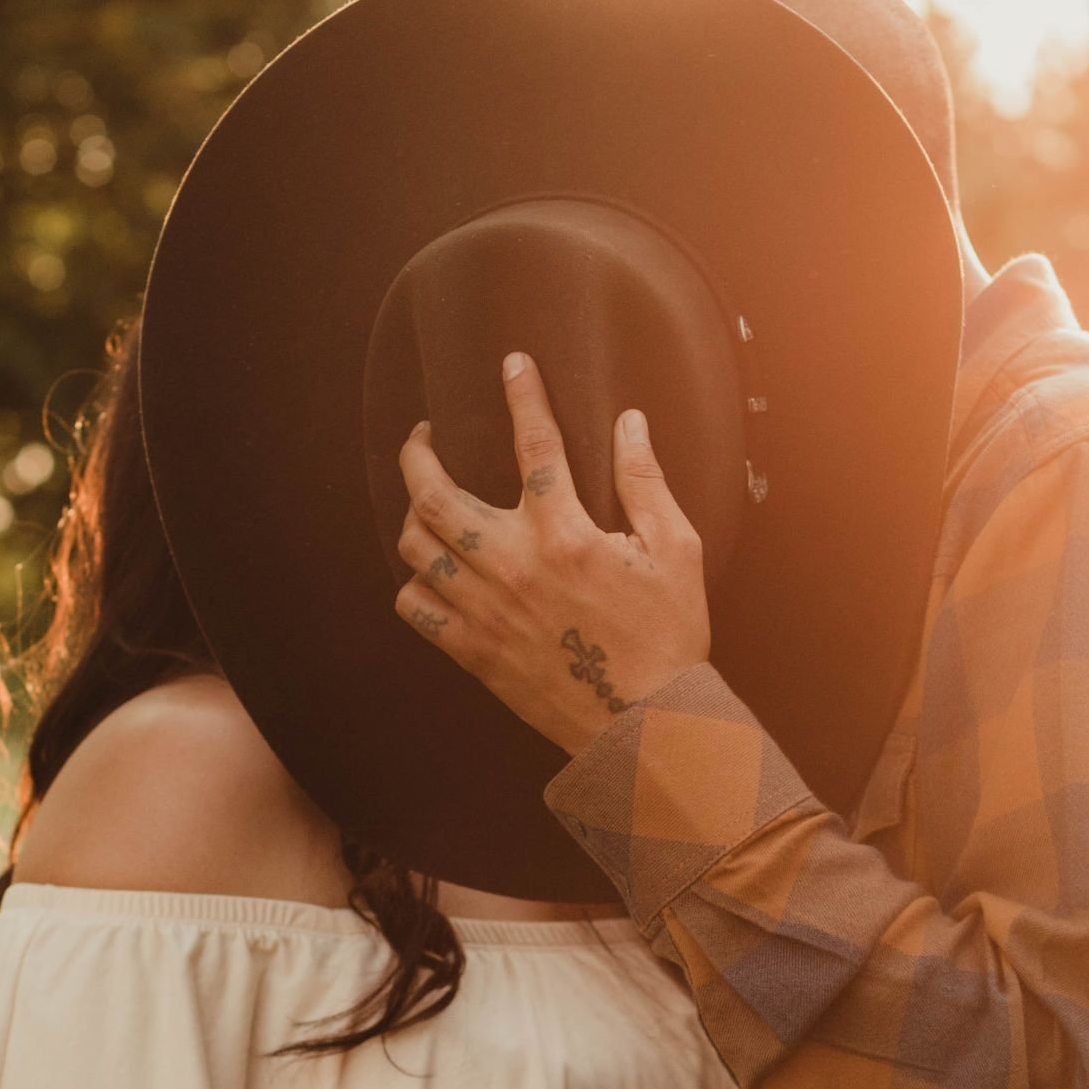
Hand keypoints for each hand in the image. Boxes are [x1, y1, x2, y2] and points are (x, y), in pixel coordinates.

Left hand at [393, 353, 709, 753]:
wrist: (646, 725)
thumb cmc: (668, 636)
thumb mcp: (677, 551)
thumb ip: (645, 481)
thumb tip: (630, 422)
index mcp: (566, 535)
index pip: (535, 444)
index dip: (521, 393)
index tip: (512, 364)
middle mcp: (514, 566)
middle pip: (435, 493)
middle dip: (418, 453)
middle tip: (423, 437)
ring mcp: (486, 611)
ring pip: (416, 547)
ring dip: (411, 515)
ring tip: (423, 503)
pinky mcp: (473, 652)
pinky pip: (415, 608)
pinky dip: (414, 583)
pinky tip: (430, 572)